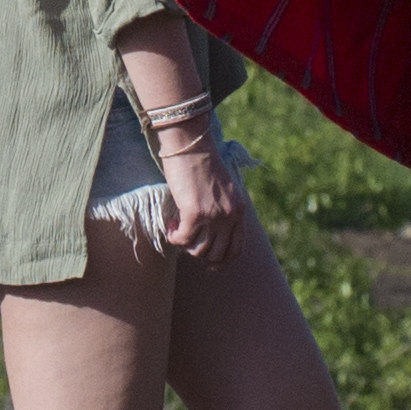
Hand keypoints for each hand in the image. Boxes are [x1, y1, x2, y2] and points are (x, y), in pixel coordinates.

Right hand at [152, 121, 240, 261]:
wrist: (191, 144)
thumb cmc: (201, 163)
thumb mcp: (221, 189)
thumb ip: (222, 210)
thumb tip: (209, 232)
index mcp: (239, 210)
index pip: (236, 248)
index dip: (222, 261)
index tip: (210, 265)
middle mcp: (229, 216)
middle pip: (216, 254)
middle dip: (199, 254)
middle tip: (187, 241)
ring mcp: (213, 216)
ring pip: (198, 250)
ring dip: (185, 244)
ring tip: (177, 229)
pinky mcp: (194, 213)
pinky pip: (182, 240)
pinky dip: (174, 236)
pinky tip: (171, 224)